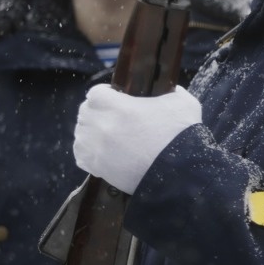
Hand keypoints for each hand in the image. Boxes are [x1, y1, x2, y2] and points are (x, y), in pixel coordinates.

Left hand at [73, 84, 201, 194]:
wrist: (180, 174)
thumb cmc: (182, 136)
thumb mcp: (182, 103)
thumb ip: (171, 91)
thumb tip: (169, 89)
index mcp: (120, 107)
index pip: (95, 93)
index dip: (105, 94)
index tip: (114, 98)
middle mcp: (104, 126)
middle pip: (85, 112)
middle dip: (97, 112)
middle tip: (111, 117)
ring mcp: (99, 148)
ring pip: (81, 134)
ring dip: (90, 132)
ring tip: (106, 134)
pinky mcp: (99, 168)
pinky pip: (81, 156)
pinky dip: (87, 152)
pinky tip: (100, 151)